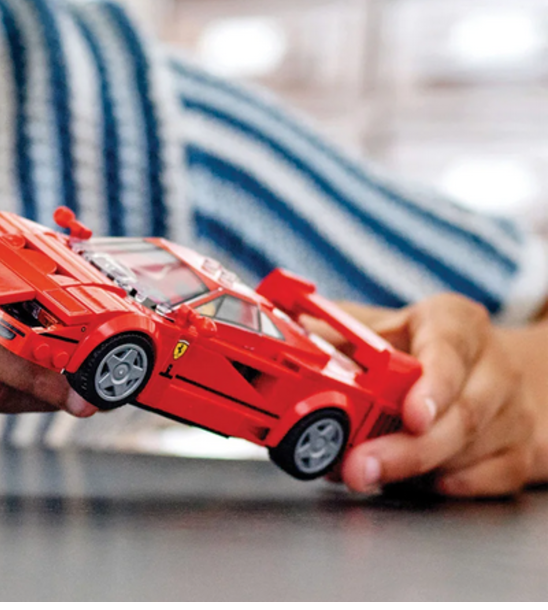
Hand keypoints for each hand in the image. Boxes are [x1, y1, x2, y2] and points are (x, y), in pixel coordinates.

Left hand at [337, 295, 535, 497]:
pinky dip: (450, 487)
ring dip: (416, 472)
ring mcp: (513, 410)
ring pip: (472, 451)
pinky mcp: (523, 449)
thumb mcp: (386, 324)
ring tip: (366, 475)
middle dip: (407, 450)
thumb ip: (339, 330)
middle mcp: (492, 365)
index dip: (432, 386)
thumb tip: (287, 335)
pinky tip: (416, 485)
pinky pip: (492, 480)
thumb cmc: (425, 343)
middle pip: (461, 414)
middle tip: (359, 468)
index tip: (410, 416)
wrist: (490, 368)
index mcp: (455, 323)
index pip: (449, 351)